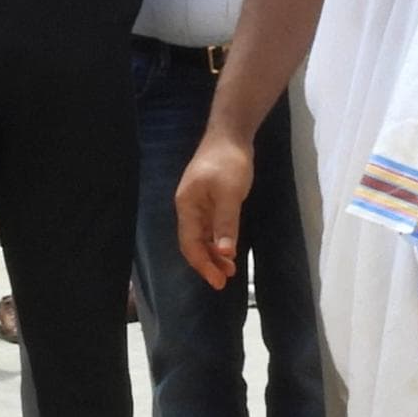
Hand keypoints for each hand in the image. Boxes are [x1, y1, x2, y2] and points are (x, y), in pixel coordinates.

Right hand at [173, 129, 255, 290]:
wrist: (230, 134)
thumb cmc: (229, 162)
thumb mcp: (230, 194)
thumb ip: (226, 224)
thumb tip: (224, 253)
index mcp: (187, 207)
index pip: (190, 244)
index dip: (202, 265)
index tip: (218, 281)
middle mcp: (188, 208)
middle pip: (193, 243)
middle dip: (207, 263)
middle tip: (224, 280)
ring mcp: (198, 204)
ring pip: (202, 236)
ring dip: (214, 253)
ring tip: (229, 269)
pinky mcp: (209, 200)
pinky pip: (209, 227)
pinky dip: (218, 240)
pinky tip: (227, 249)